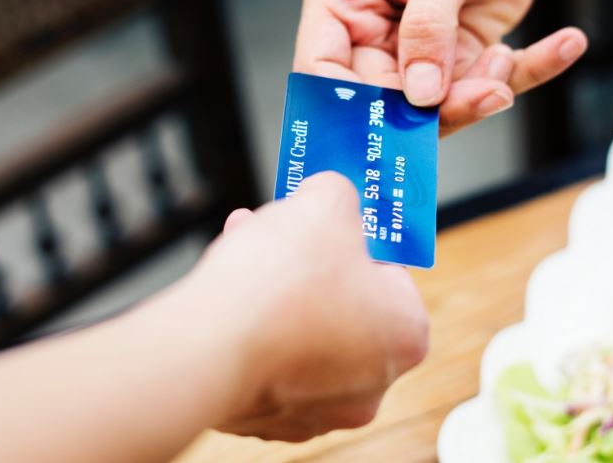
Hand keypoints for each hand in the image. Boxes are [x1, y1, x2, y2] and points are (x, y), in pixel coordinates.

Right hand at [173, 173, 427, 441]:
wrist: (208, 345)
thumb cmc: (280, 282)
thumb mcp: (326, 201)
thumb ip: (339, 193)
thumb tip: (331, 195)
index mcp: (405, 333)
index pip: (392, 274)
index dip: (358, 241)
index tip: (333, 225)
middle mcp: (372, 383)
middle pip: (344, 303)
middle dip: (312, 262)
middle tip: (285, 231)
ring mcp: (319, 409)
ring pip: (302, 331)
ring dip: (277, 288)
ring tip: (245, 245)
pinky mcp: (268, 419)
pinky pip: (266, 361)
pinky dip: (252, 329)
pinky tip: (230, 293)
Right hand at [294, 0, 586, 134]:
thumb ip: (429, 26)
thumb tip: (422, 93)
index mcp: (341, 1)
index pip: (322, 68)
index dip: (349, 105)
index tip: (393, 122)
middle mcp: (369, 35)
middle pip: (382, 100)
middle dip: (434, 107)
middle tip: (485, 93)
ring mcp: (413, 54)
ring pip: (434, 106)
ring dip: (479, 94)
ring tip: (509, 61)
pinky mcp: (456, 62)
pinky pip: (486, 85)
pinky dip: (528, 71)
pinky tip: (565, 46)